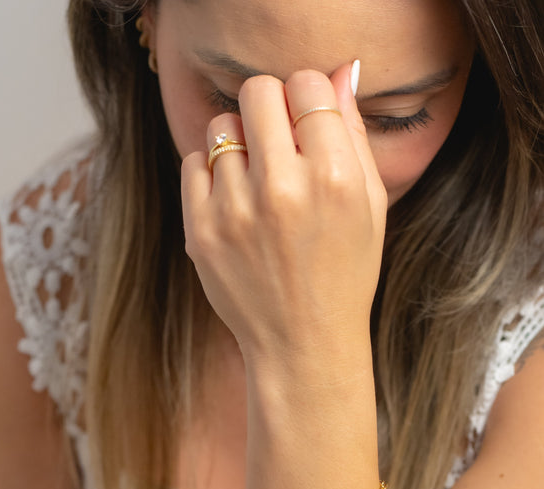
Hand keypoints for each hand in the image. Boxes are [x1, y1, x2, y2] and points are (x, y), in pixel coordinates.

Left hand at [181, 63, 386, 366]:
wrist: (301, 341)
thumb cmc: (343, 273)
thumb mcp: (370, 206)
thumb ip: (354, 134)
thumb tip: (341, 71)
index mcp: (334, 179)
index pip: (308, 84)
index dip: (308, 96)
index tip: (306, 120)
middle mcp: (282, 190)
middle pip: (258, 90)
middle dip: (270, 105)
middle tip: (278, 139)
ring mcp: (235, 211)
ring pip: (221, 126)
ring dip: (240, 142)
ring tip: (257, 179)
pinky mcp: (201, 231)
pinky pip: (193, 162)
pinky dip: (212, 172)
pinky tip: (234, 199)